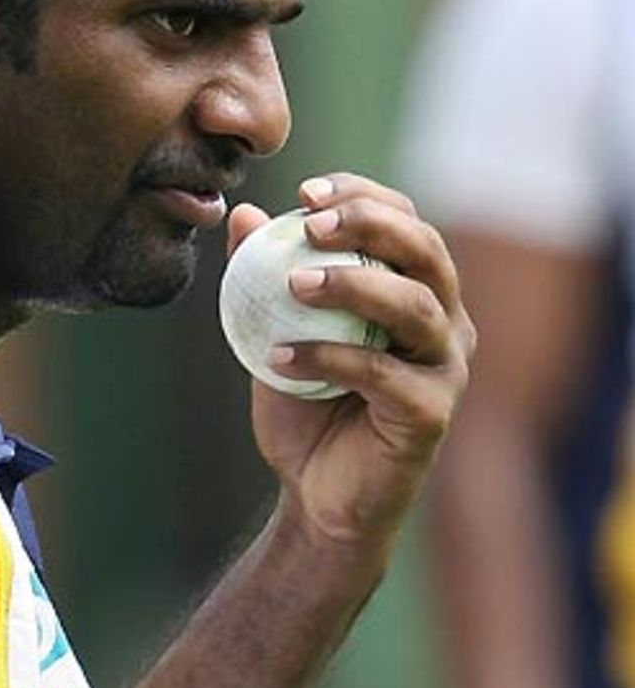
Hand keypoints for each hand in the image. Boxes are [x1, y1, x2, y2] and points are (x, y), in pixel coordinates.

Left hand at [227, 174, 476, 552]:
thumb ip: (261, 276)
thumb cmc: (305, 408)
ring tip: (293, 284)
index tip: (306, 190)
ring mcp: (446, 369)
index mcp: (418, 292)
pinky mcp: (431, 414)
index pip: (407, 221)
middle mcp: (446, 324)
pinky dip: (328, 358)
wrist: (317, 498)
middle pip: (427, 251)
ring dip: (354, 284)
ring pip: (417, 306)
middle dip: (371, 223)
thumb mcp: (273, 332)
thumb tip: (241, 215)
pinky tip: (277, 359)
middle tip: (311, 223)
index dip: (363, 195)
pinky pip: (384, 374)